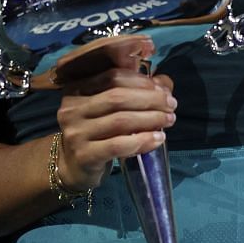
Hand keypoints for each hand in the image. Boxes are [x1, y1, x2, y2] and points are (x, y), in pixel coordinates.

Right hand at [49, 36, 173, 186]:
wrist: (76, 165)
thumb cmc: (98, 131)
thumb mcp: (112, 107)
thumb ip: (137, 90)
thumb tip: (164, 82)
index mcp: (77, 87)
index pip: (113, 77)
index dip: (142, 81)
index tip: (163, 89)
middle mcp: (72, 107)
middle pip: (117, 97)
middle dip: (150, 99)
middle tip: (172, 105)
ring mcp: (75, 132)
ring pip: (120, 121)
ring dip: (150, 119)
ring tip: (169, 120)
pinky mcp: (84, 155)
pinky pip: (118, 145)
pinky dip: (142, 141)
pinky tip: (158, 138)